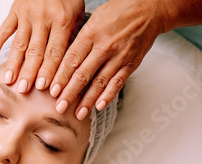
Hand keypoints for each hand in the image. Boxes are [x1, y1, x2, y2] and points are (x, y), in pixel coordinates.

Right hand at [0, 0, 83, 93]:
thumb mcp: (77, 14)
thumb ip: (70, 37)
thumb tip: (65, 66)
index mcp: (62, 20)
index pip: (54, 52)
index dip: (48, 71)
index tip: (43, 88)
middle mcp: (43, 18)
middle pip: (35, 51)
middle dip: (29, 72)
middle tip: (23, 90)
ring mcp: (27, 14)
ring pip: (19, 43)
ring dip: (13, 63)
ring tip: (9, 80)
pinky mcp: (15, 10)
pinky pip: (5, 27)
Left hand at [51, 0, 165, 118]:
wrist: (149, 8)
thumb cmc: (117, 12)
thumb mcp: (92, 20)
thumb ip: (78, 41)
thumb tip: (60, 62)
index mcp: (91, 34)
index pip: (71, 60)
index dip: (61, 77)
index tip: (51, 91)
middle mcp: (104, 46)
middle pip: (83, 74)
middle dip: (70, 94)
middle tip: (60, 107)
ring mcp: (119, 56)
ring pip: (100, 82)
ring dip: (88, 100)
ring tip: (78, 114)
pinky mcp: (131, 63)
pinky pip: (118, 82)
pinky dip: (108, 95)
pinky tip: (99, 106)